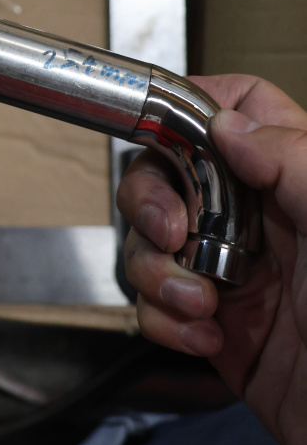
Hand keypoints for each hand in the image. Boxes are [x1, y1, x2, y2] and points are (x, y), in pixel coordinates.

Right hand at [117, 74, 306, 444]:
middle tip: (170, 232)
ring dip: (158, 273)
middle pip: (170, 172)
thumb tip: (231, 124)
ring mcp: (230, 272)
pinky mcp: (211, 325)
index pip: (241, 110)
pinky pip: (156, 305)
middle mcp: (258, 221)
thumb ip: (296, 164)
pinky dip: (164, 320)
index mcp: (295, 183)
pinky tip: (205, 337)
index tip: (168, 132)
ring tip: (200, 304)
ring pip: (152, 241)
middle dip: (152, 201)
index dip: (198, 107)